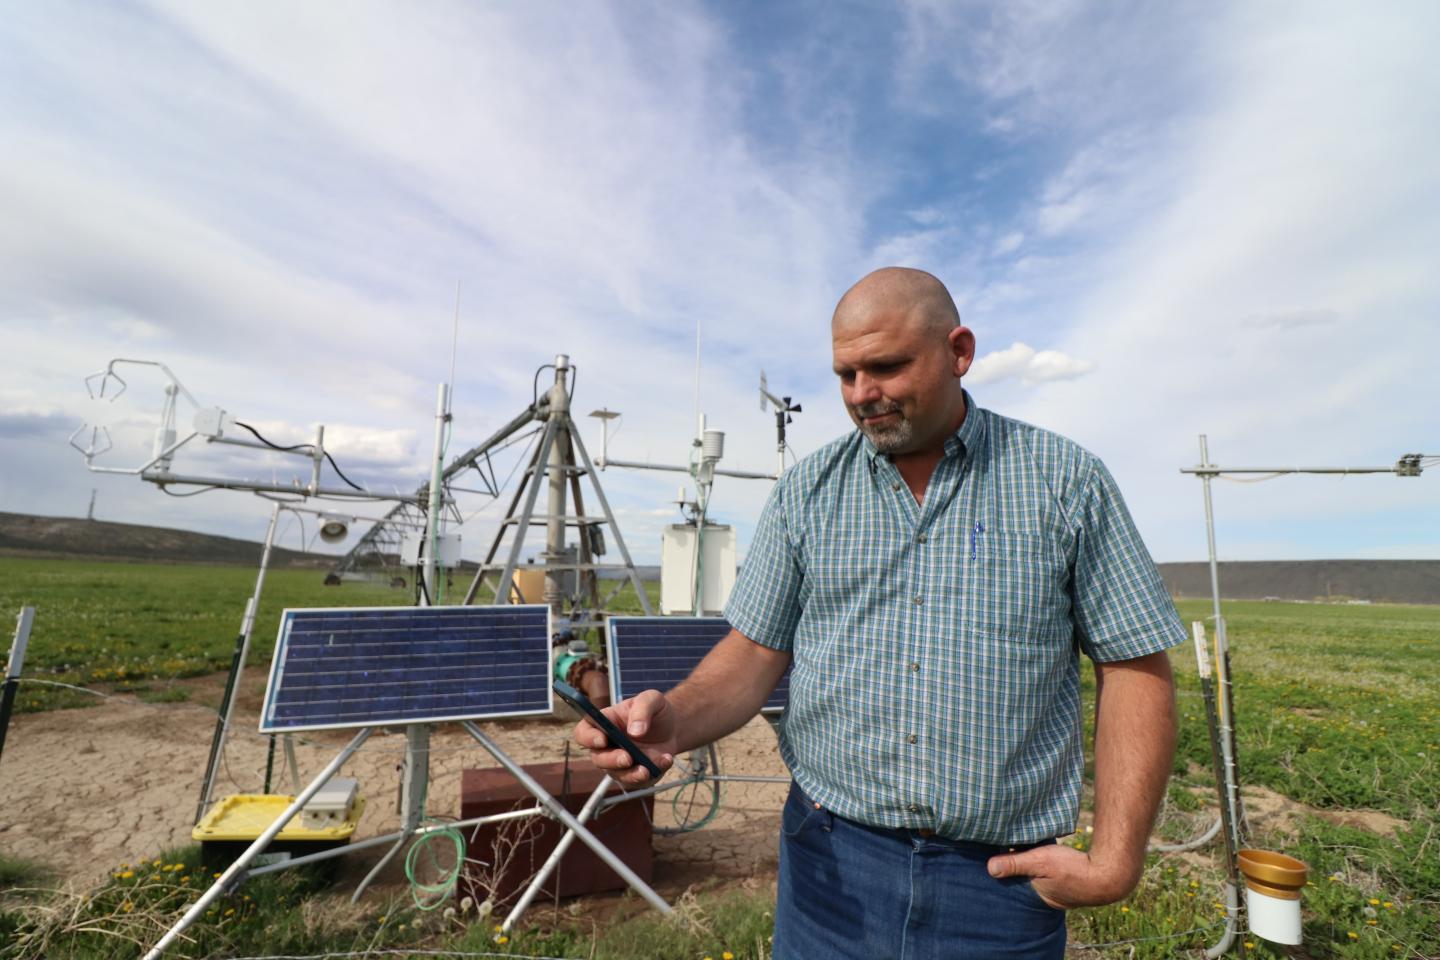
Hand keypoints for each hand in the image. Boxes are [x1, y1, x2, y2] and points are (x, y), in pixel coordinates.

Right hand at [571, 689, 677, 786]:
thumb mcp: (651, 699)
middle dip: (612, 760)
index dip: (588, 738)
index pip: (584, 732)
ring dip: (631, 775)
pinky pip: (638, 782)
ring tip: (647, 770)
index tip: (602, 740)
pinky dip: (652, 774)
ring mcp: (620, 762)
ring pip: (616, 775)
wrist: (673, 727)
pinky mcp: (635, 774)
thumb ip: (642, 709)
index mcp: (604, 723)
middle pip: (598, 758)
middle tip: (628, 758)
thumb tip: (635, 731)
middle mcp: (607, 745)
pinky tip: (665, 760)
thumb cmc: (655, 710)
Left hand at [986, 843, 1139, 909]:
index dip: (1007, 868)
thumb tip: (989, 868)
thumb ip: (1015, 864)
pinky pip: (1055, 871)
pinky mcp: (1074, 880)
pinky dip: (1049, 861)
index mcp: (1039, 897)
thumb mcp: (1040, 862)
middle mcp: (1050, 897)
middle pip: (1027, 877)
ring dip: (1035, 860)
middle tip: (1011, 845)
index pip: (1015, 882)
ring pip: (1041, 873)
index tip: (997, 852)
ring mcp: (1063, 890)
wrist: (1112, 873)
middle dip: (1020, 864)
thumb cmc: (1075, 869)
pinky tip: (1047, 847)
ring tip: (1027, 844)